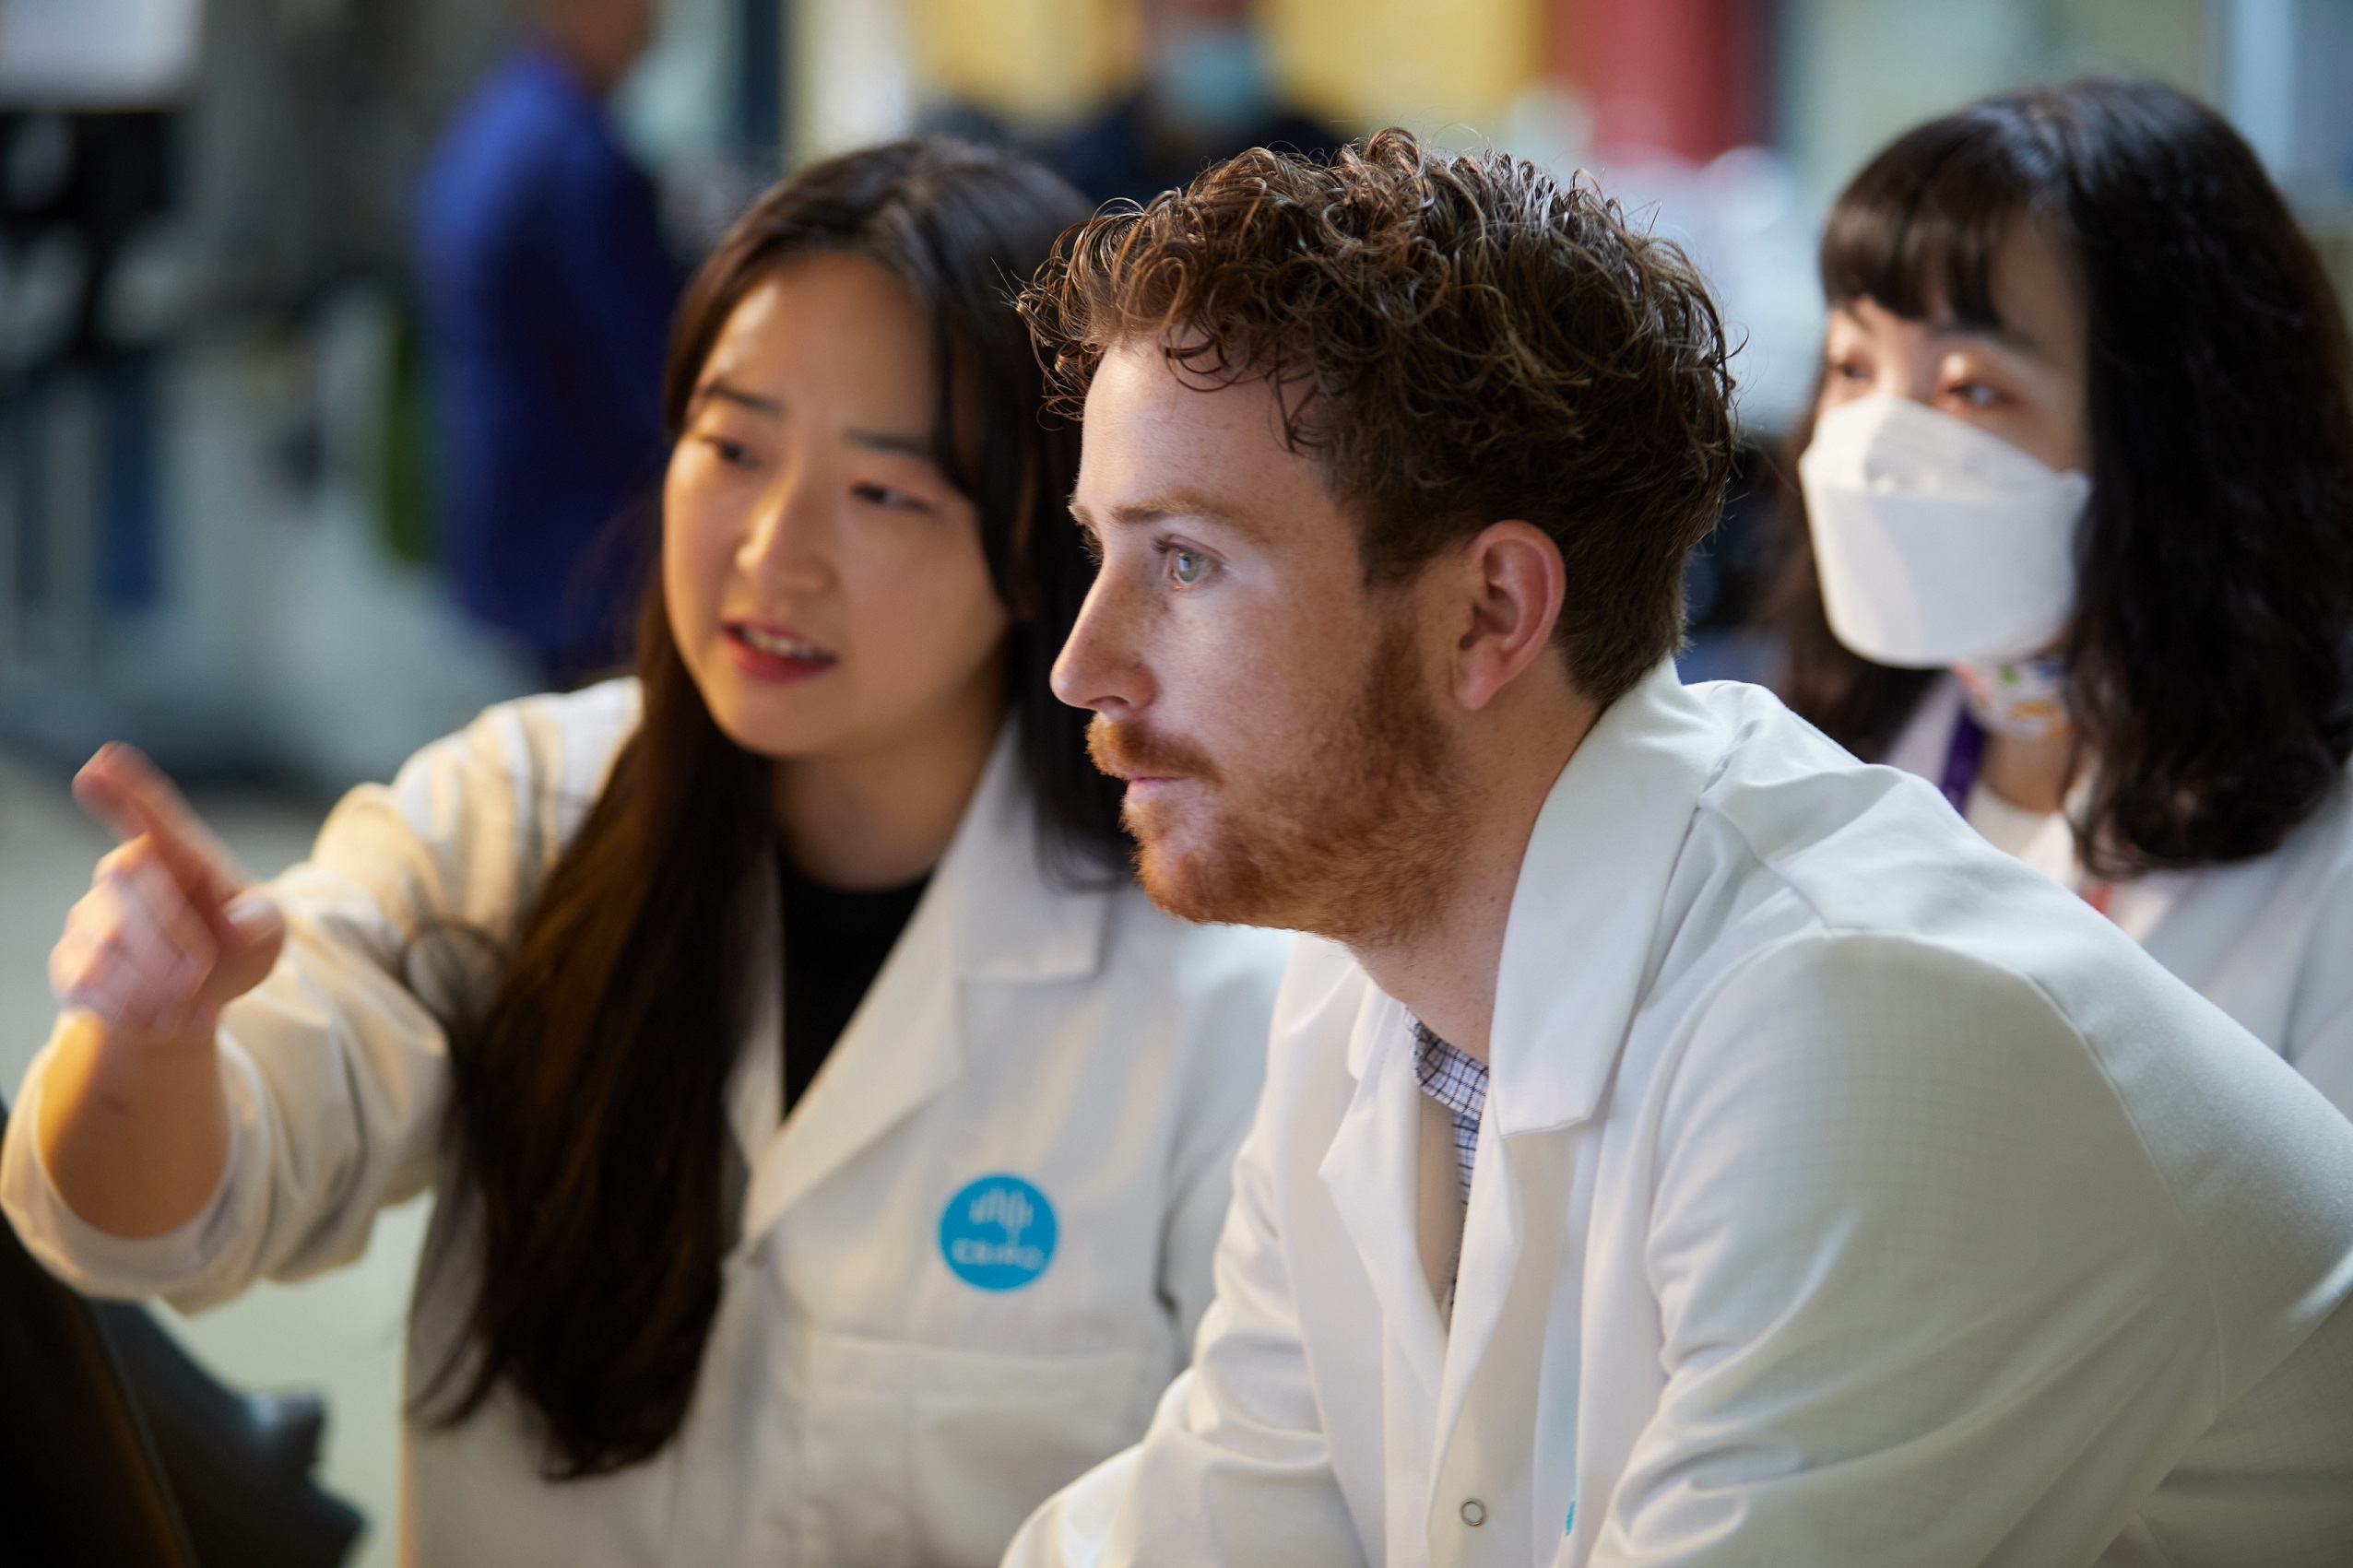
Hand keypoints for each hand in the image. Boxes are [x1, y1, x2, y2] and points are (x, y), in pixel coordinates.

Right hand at [49, 743, 284, 1048]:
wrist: (197, 998)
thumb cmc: (234, 944)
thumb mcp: (265, 931)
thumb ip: (262, 922)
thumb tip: (239, 924)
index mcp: (178, 851)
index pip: (149, 813)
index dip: (125, 788)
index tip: (101, 764)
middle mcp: (126, 874)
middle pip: (126, 883)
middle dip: (166, 935)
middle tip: (199, 975)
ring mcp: (91, 917)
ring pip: (104, 944)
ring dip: (151, 984)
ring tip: (192, 1007)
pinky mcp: (72, 964)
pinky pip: (86, 985)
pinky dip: (131, 1010)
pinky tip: (166, 1020)